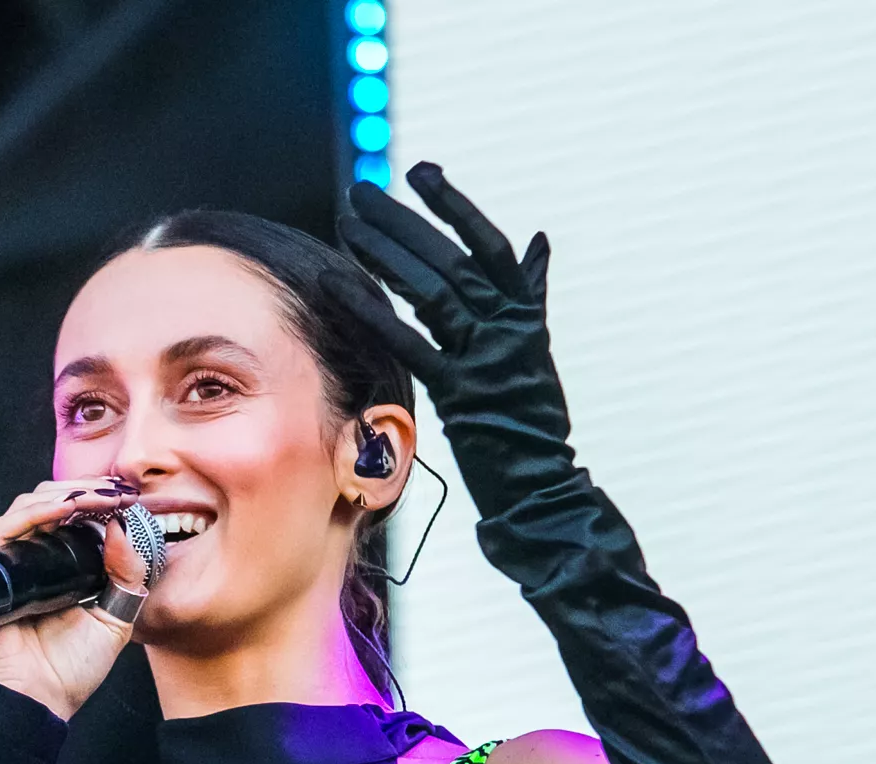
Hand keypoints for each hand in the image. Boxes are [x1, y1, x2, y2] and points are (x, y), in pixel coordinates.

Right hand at [0, 478, 149, 720]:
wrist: (38, 702)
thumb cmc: (69, 671)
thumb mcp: (114, 618)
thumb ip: (125, 576)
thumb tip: (125, 529)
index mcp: (55, 569)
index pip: (70, 519)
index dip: (98, 502)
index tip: (129, 498)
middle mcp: (27, 561)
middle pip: (48, 505)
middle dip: (86, 491)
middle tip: (118, 492)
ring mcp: (4, 564)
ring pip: (27, 507)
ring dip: (67, 494)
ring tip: (100, 497)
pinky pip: (6, 528)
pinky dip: (37, 511)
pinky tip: (67, 508)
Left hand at [322, 161, 576, 520]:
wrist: (539, 480)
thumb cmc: (527, 416)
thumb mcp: (532, 346)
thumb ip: (529, 293)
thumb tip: (537, 241)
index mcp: (524, 314)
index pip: (488, 244)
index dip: (455, 205)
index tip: (423, 172)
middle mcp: (508, 329)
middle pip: (450, 260)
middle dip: (403, 222)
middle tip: (361, 192)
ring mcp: (486, 359)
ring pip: (432, 292)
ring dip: (385, 255)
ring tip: (348, 225)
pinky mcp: (461, 393)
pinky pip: (410, 344)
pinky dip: (372, 312)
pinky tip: (337, 287)